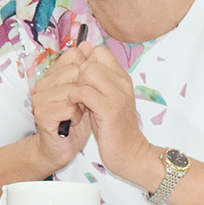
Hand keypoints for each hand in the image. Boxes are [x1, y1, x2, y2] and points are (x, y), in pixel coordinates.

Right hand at [30, 44, 92, 170]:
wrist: (64, 147)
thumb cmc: (76, 119)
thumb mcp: (85, 90)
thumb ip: (85, 68)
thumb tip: (88, 44)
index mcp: (52, 75)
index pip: (73, 55)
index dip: (87, 70)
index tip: (90, 86)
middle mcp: (42, 83)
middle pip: (74, 70)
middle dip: (86, 88)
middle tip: (85, 103)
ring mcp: (40, 98)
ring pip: (72, 88)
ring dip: (82, 103)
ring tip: (79, 112)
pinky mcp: (42, 114)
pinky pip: (68, 106)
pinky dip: (76, 114)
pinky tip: (74, 120)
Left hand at [71, 45, 152, 182]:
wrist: (129, 153)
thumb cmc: (113, 127)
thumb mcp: (106, 99)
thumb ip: (98, 81)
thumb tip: (81, 63)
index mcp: (122, 77)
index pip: (100, 51)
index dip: (85, 62)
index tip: (80, 80)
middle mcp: (122, 81)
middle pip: (90, 61)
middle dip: (77, 76)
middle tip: (76, 94)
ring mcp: (117, 94)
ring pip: (87, 72)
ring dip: (75, 86)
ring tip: (75, 101)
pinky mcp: (109, 108)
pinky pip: (84, 92)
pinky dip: (75, 98)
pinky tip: (75, 108)